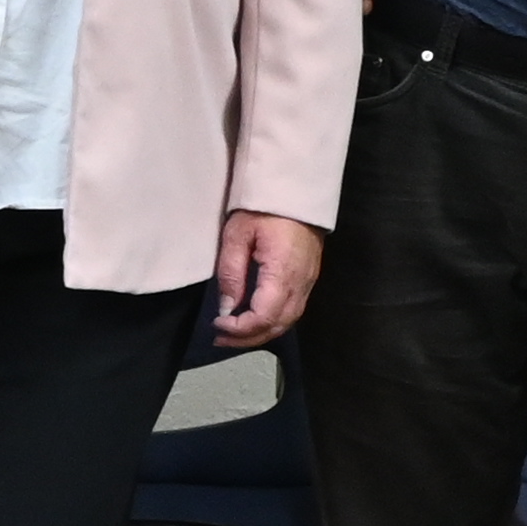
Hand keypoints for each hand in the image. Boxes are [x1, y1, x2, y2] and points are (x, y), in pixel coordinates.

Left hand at [210, 210, 320, 347]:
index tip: (217, 325)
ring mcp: (309, 281)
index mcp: (283, 273)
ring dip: (261, 333)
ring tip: (233, 334)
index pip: (263, 317)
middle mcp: (301, 282)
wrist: (295, 187)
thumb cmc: (263, 207)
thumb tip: (226, 308)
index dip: (240, 329)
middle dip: (248, 338)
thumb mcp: (237, 235)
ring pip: (288, 321)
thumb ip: (231, 274)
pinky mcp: (309, 277)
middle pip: (278, 325)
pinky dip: (272, 321)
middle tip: (220, 338)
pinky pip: (293, 309)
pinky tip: (254, 320)